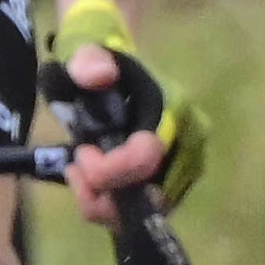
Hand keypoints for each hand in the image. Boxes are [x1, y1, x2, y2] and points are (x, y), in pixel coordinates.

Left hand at [47, 0, 199, 219]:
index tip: (80, 154)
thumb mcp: (85, 52)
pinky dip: (112, 206)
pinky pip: (145, 212)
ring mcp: (186, 167)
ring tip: (77, 175)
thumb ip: (88, 60)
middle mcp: (190, 143)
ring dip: (105, 204)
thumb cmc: (99, 61)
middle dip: (104, 195)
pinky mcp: (175, 185)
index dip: (107, 169)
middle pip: (152, 197)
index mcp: (175, 109)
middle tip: (75, 170)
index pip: (146, 159)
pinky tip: (89, 184)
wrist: (114, 68)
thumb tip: (100, 76)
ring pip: (148, 211)